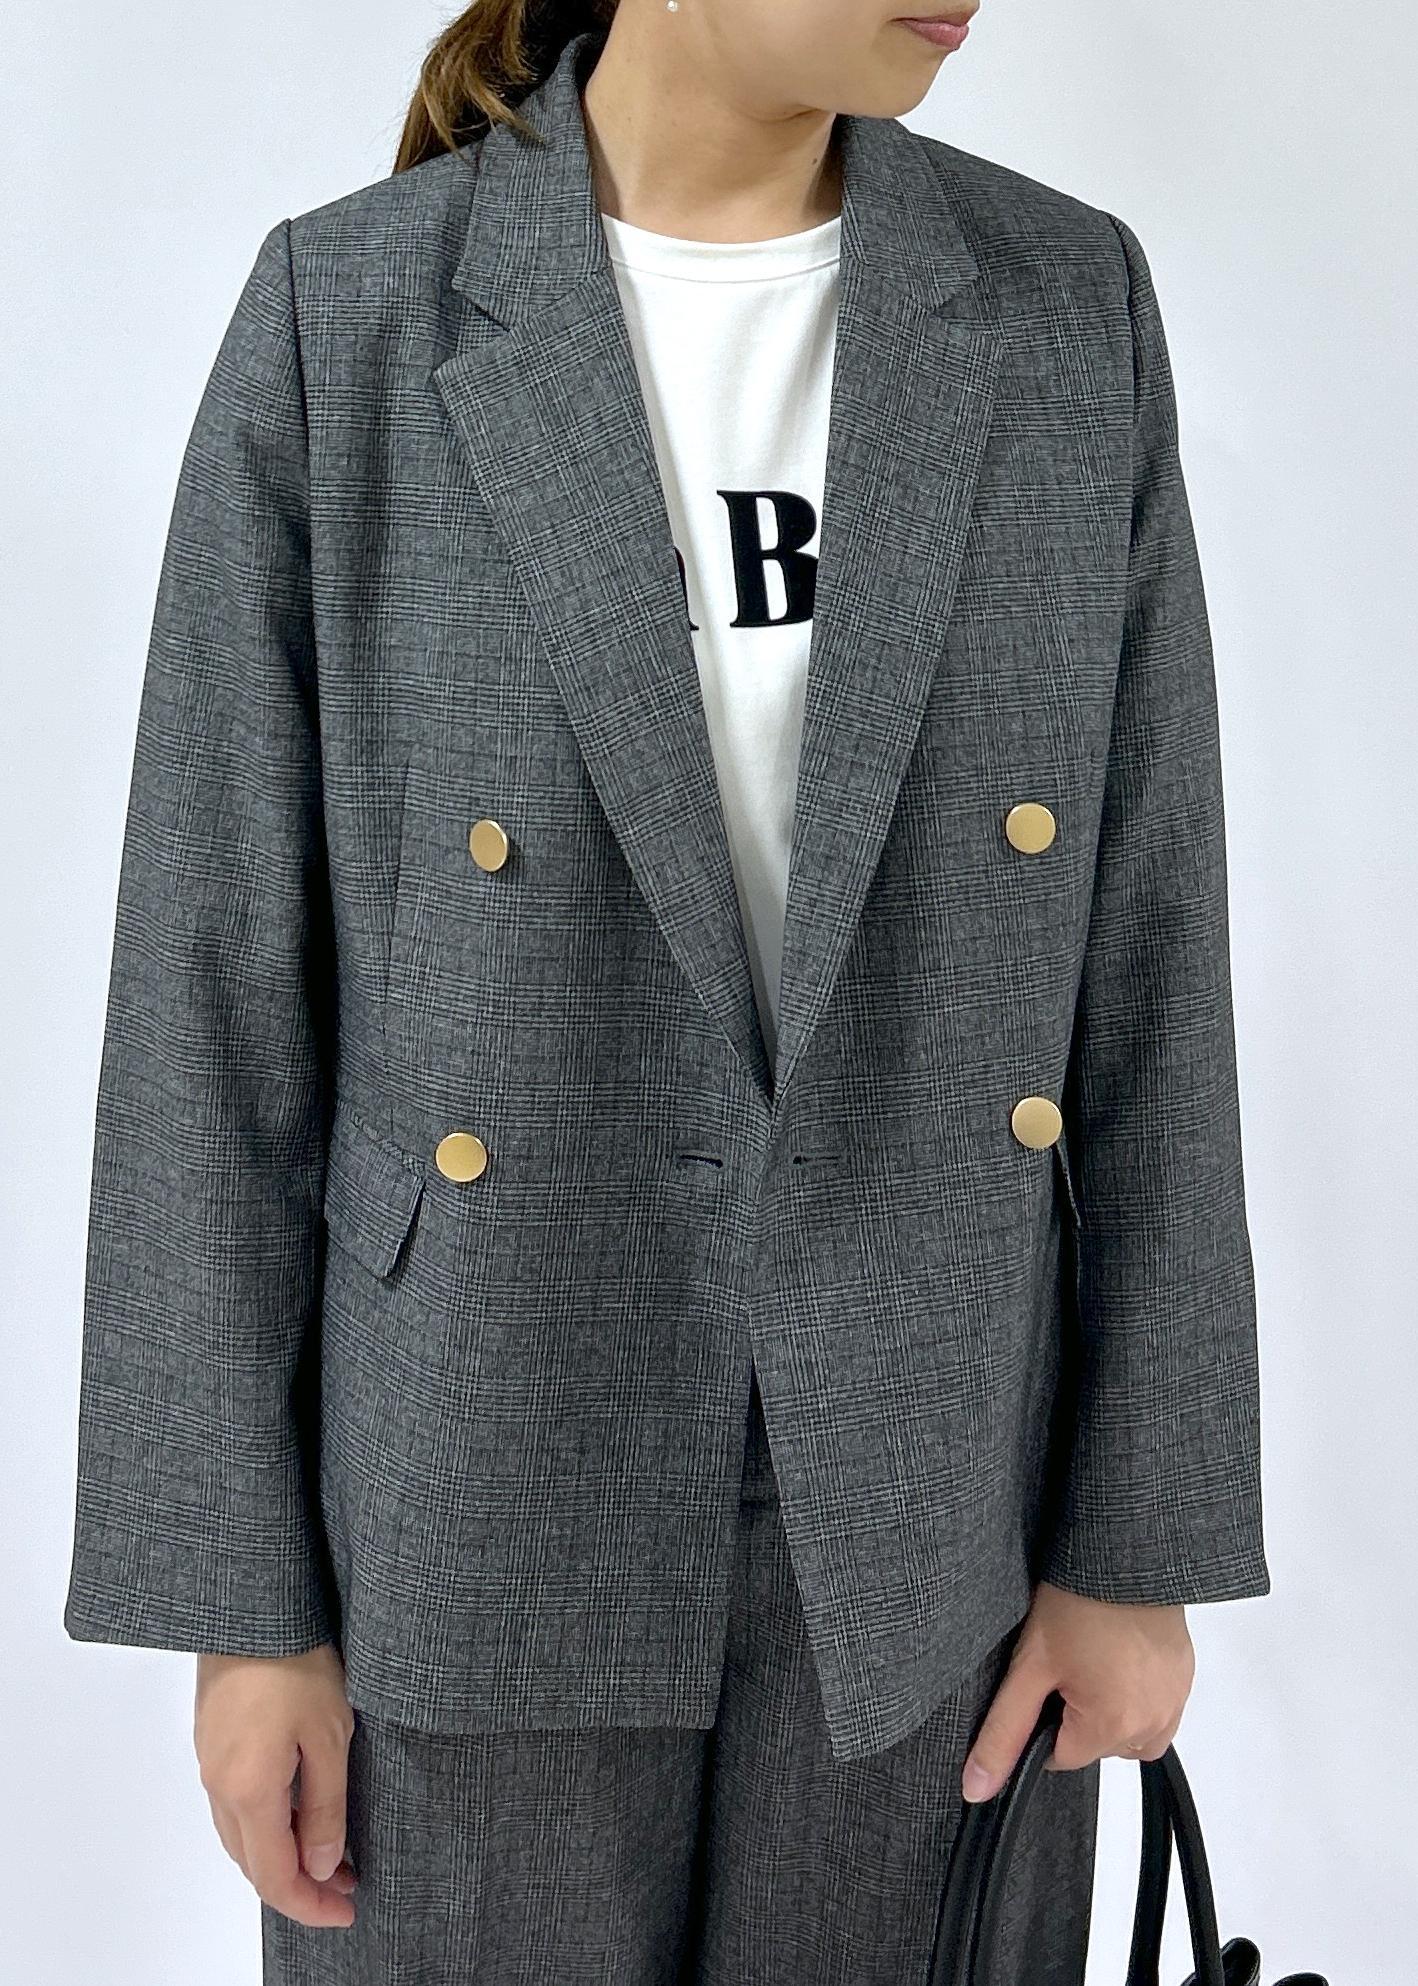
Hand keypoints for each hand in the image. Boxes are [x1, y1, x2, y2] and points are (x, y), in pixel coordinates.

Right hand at [194, 1641, 359, 1926]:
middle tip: (348, 1886)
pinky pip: (233, 1805)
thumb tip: (324, 1866)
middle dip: (301, 1885)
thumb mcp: (330, 1737)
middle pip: (253, 1863)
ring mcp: (209, 1763)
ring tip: (332, 1853)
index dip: (311, 1905)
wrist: (251, 1607)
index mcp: (248, 1792)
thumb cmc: (296, 1660)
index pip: (275, 1877)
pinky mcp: (211, 1741)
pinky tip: (296, 1813)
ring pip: (240, 1836)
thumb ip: (326, 1809)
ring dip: (282, 1855)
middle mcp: (219, 1785)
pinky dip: (265, 1825)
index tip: (347, 1912)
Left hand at [959, 1581, 1194, 1800]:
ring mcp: (1174, 1703)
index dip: (1042, 1718)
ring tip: (1093, 1657)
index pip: (1060, 1758)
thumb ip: (1003, 1733)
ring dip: (1107, 1709)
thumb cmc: (1077, 1601)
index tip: (1043, 1679)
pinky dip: (1133, 1693)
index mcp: (1112, 1727)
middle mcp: (1153, 1726)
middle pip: (1095, 1745)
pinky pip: (1154, 1709)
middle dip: (1075, 1713)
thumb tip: (978, 1789)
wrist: (1125, 1553)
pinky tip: (1117, 1655)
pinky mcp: (1186, 1680)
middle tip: (1068, 1660)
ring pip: (1126, 1732)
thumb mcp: (1029, 1667)